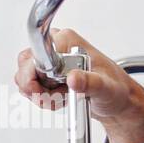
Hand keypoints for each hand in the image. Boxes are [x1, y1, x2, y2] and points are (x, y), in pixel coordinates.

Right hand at [15, 28, 143, 138]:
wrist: (118, 101)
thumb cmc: (116, 90)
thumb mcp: (106, 88)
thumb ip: (90, 83)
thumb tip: (73, 78)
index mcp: (68, 41)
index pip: (35, 53)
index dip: (35, 74)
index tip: (49, 87)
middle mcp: (56, 46)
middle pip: (25, 64)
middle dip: (36, 87)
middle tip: (57, 97)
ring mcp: (50, 60)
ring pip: (25, 77)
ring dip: (40, 95)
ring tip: (63, 99)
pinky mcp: (48, 73)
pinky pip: (31, 86)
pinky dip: (42, 97)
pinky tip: (60, 99)